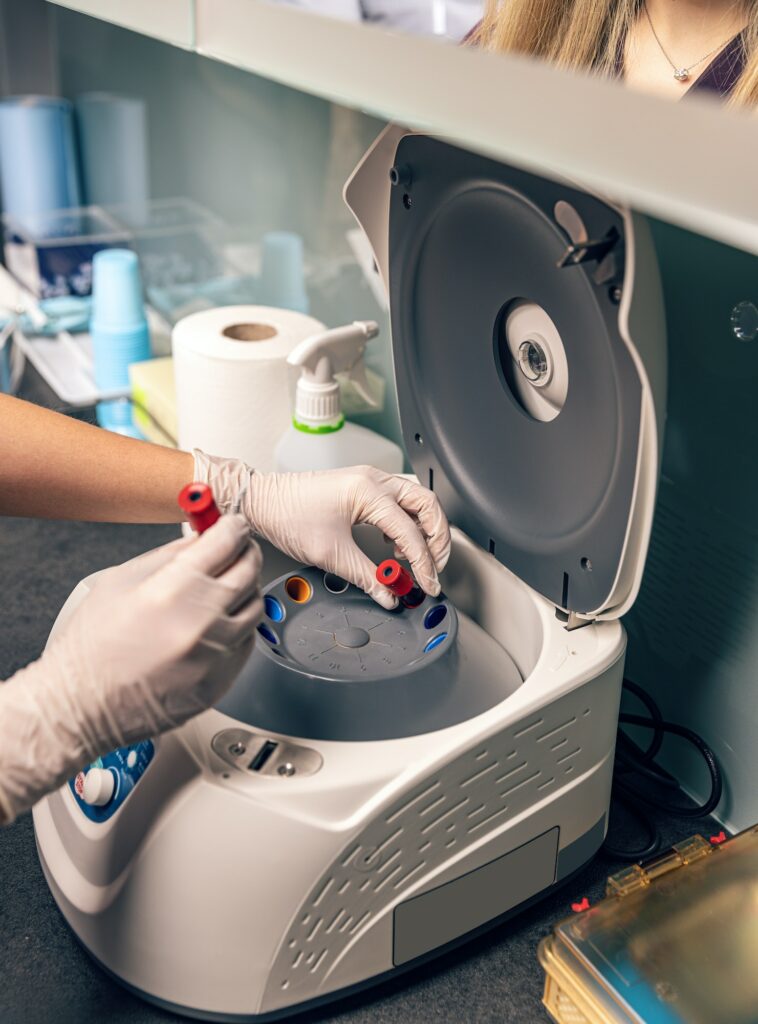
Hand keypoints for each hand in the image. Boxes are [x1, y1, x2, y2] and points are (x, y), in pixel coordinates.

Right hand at [0, 516, 261, 822]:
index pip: (226, 541)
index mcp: (172, 589)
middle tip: (236, 550)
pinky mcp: (222, 681)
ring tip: (220, 591)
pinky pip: (246, 642)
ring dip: (244, 591)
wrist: (82, 706)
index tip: (234, 525)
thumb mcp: (120, 580)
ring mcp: (215, 654)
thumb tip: (201, 535)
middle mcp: (201, 621)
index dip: (233, 527)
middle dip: (245, 553)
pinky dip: (237, 627)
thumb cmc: (92, 646)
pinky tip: (214, 626)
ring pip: (254, 607)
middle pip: (249, 571)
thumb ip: (168, 555)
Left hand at [193, 452, 451, 609]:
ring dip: (425, 529)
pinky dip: (408, 523)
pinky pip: (401, 501)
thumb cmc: (287, 515)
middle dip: (437, 539)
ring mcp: (370, 480)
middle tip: (434, 568)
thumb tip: (389, 594)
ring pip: (417, 500)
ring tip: (417, 557)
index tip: (426, 584)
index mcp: (368, 492)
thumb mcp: (329, 553)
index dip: (423, 563)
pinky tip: (396, 544)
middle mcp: (374, 480)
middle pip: (428, 505)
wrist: (262, 501)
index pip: (411, 532)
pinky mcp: (363, 487)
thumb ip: (366, 576)